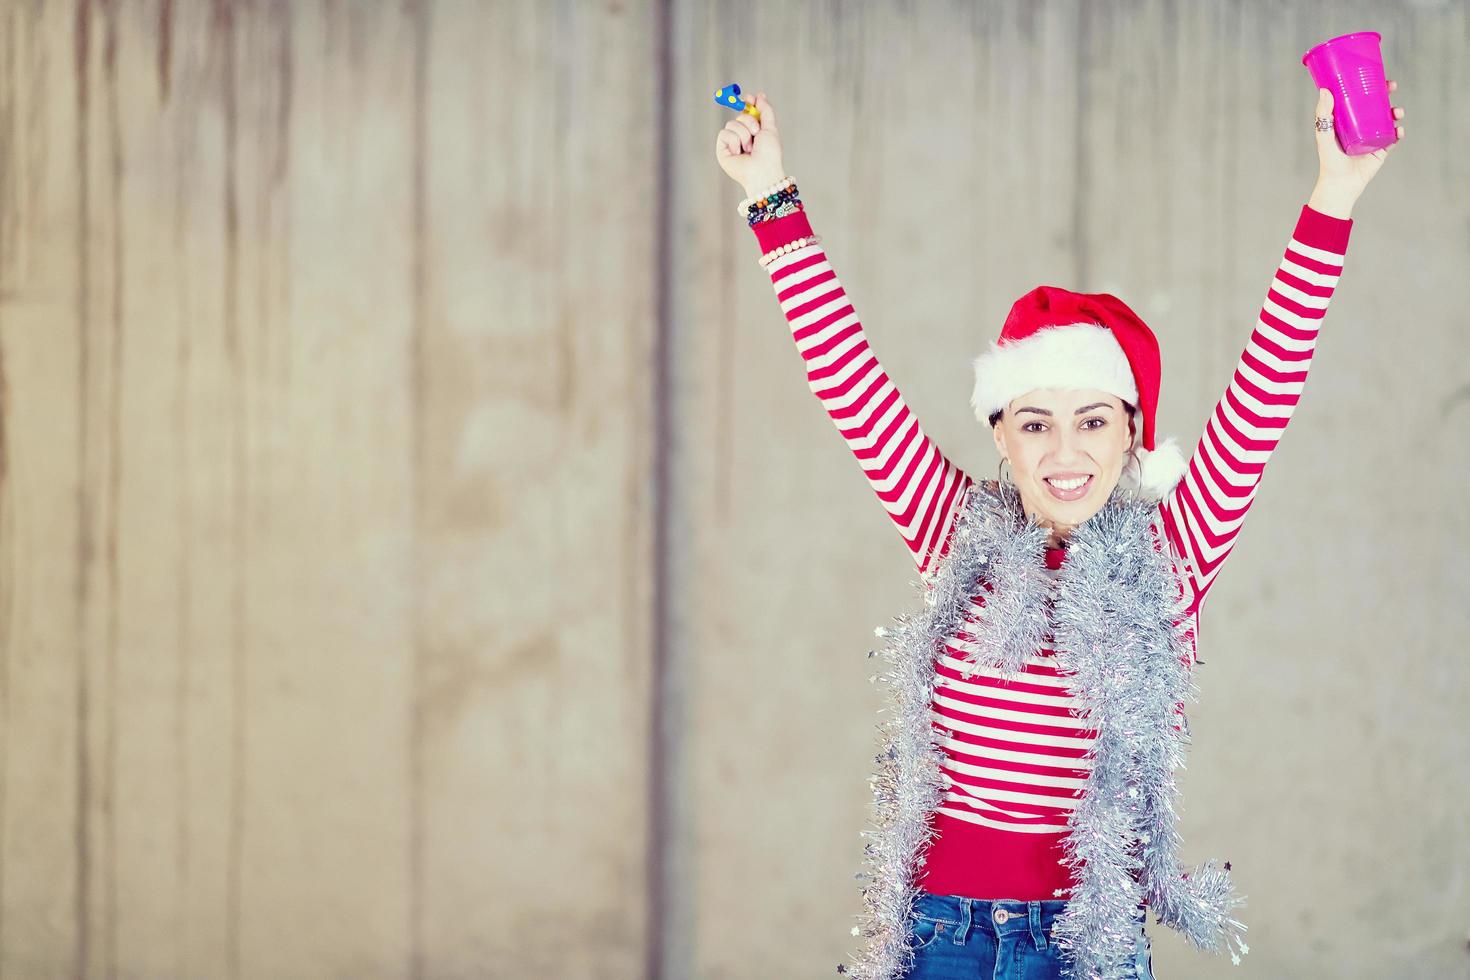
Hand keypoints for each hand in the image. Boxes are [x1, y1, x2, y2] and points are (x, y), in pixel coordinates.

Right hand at [714, 92, 786, 196]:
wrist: (763, 171)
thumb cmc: (769, 154)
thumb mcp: (770, 128)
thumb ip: (766, 111)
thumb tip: (759, 95)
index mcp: (753, 132)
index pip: (746, 112)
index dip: (747, 104)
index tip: (750, 98)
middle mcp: (741, 137)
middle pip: (739, 116)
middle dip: (749, 122)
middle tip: (756, 134)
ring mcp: (731, 143)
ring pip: (731, 124)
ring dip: (744, 134)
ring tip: (749, 148)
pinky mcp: (722, 150)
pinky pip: (724, 133)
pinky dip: (734, 141)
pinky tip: (739, 153)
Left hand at [1313, 80, 1403, 202]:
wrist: (1340, 185)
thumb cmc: (1329, 161)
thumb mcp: (1323, 136)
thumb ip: (1323, 115)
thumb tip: (1324, 90)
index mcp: (1348, 121)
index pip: (1360, 99)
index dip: (1370, 87)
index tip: (1377, 76)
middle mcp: (1362, 127)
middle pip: (1377, 106)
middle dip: (1387, 94)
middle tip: (1392, 86)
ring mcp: (1373, 137)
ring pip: (1388, 120)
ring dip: (1396, 112)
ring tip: (1397, 112)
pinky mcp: (1382, 150)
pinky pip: (1393, 138)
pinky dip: (1398, 132)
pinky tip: (1398, 131)